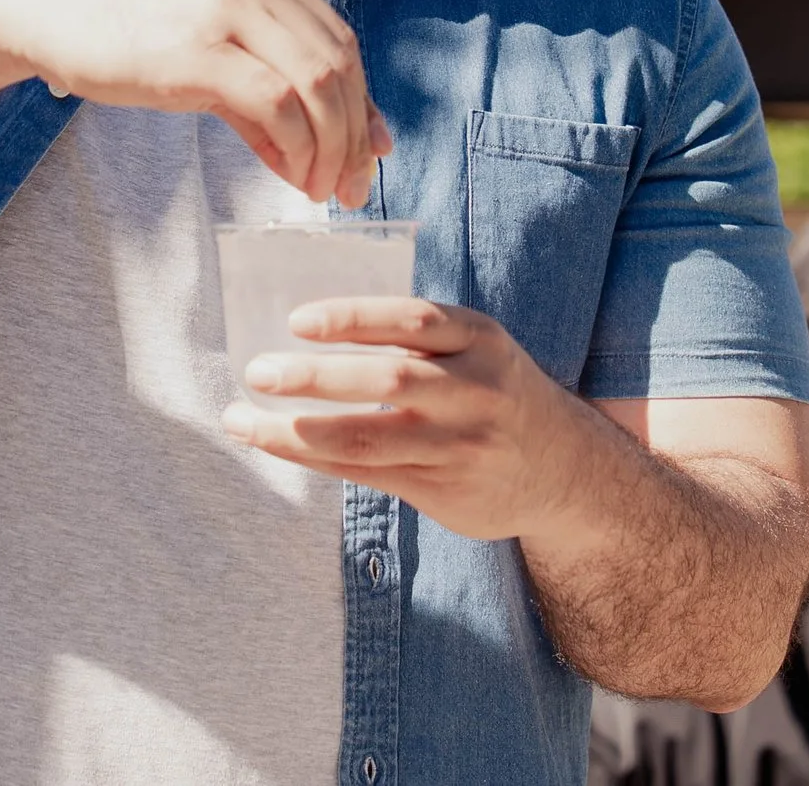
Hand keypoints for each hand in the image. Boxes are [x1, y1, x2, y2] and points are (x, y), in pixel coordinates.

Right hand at [0, 0, 390, 207]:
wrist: (46, 11)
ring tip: (321, 189)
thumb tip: (316, 154)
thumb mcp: (207, 44)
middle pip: (340, 64)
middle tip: (351, 187)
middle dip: (354, 135)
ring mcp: (230, 10)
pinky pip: (277, 105)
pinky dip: (297, 148)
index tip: (370, 154)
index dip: (363, 103)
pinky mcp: (201, 51)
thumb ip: (265, 89)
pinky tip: (292, 175)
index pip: (340, 40)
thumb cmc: (123, 31)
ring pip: (318, 85)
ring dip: (331, 148)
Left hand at [219, 298, 607, 540]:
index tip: (296, 320)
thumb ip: (415, 339)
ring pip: (370, 437)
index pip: (413, 320)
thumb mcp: (477, 349)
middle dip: (316, 376)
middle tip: (257, 371)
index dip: (353, 317)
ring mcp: (461, 446)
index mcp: (480, 339)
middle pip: (389, 380)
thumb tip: (308, 327)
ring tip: (243, 418)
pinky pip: (367, 473)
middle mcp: (476, 391)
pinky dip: (314, 458)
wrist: (565, 469)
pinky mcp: (444, 490)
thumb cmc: (494, 391)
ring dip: (298, 429)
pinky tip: (276, 443)